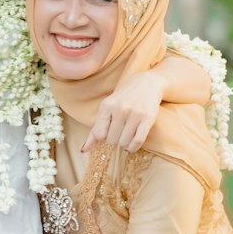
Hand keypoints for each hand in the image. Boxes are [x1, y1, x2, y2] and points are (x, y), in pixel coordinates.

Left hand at [82, 57, 210, 153]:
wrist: (147, 83)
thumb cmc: (124, 98)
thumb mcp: (107, 108)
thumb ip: (95, 130)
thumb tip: (84, 150)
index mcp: (107, 105)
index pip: (99, 134)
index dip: (104, 137)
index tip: (109, 131)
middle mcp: (120, 109)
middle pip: (112, 140)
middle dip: (115, 139)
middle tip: (120, 132)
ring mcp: (135, 113)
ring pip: (124, 142)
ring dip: (124, 144)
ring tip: (126, 136)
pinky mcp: (148, 118)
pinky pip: (138, 141)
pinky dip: (133, 147)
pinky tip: (131, 144)